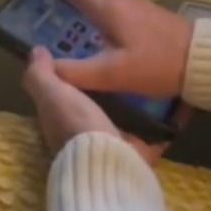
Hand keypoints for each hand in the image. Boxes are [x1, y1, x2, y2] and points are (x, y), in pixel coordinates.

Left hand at [23, 46, 172, 168]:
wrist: (108, 160)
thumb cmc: (77, 124)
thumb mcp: (52, 95)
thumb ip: (41, 75)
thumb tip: (36, 51)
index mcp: (65, 120)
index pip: (69, 93)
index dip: (78, 75)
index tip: (94, 50)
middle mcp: (88, 133)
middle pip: (102, 103)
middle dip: (115, 85)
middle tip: (134, 56)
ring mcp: (116, 143)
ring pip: (129, 116)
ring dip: (141, 101)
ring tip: (157, 70)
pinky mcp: (141, 150)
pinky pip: (157, 130)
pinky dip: (167, 117)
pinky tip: (175, 97)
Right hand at [25, 0, 193, 100]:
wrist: (200, 59)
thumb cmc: (156, 65)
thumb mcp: (112, 73)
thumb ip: (76, 72)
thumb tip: (42, 66)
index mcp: (108, 7)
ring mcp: (133, 3)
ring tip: (60, 3)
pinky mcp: (143, 13)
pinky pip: (108, 0)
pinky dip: (91, 2)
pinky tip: (91, 20)